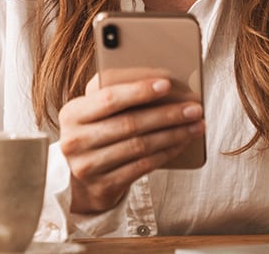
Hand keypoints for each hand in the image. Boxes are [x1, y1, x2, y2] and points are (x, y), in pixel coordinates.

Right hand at [58, 74, 204, 213]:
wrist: (80, 180)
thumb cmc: (95, 132)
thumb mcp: (94, 112)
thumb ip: (116, 95)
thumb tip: (162, 82)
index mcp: (72, 113)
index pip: (109, 98)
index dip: (139, 91)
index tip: (167, 84)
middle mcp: (75, 140)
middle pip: (130, 123)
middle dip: (167, 114)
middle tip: (194, 108)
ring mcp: (88, 166)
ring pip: (140, 146)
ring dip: (174, 134)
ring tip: (196, 125)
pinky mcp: (104, 186)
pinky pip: (143, 166)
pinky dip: (167, 152)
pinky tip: (182, 143)